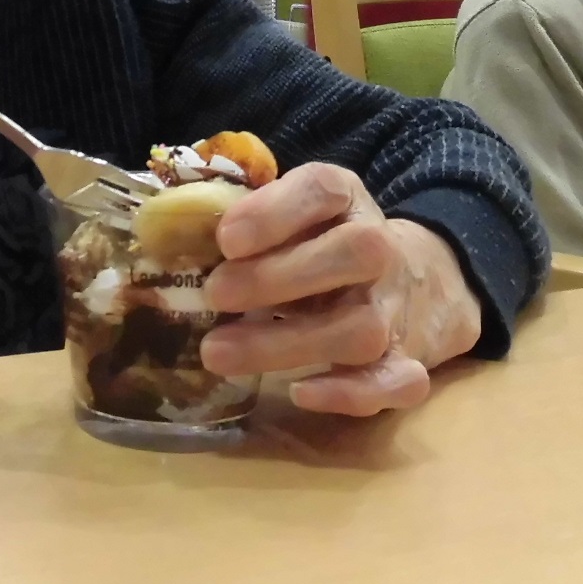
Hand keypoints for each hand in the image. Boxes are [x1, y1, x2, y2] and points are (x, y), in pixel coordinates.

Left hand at [200, 163, 481, 416]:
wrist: (413, 284)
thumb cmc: (319, 245)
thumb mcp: (290, 215)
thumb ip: (242, 218)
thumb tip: (168, 234)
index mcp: (345, 200)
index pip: (322, 190)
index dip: (274, 211)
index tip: (225, 239)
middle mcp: (378, 250)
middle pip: (352, 253)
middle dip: (277, 277)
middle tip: (214, 295)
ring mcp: (395, 309)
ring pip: (361, 328)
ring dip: (289, 344)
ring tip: (218, 352)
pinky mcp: (407, 363)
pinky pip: (397, 382)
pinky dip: (353, 393)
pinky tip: (301, 392)